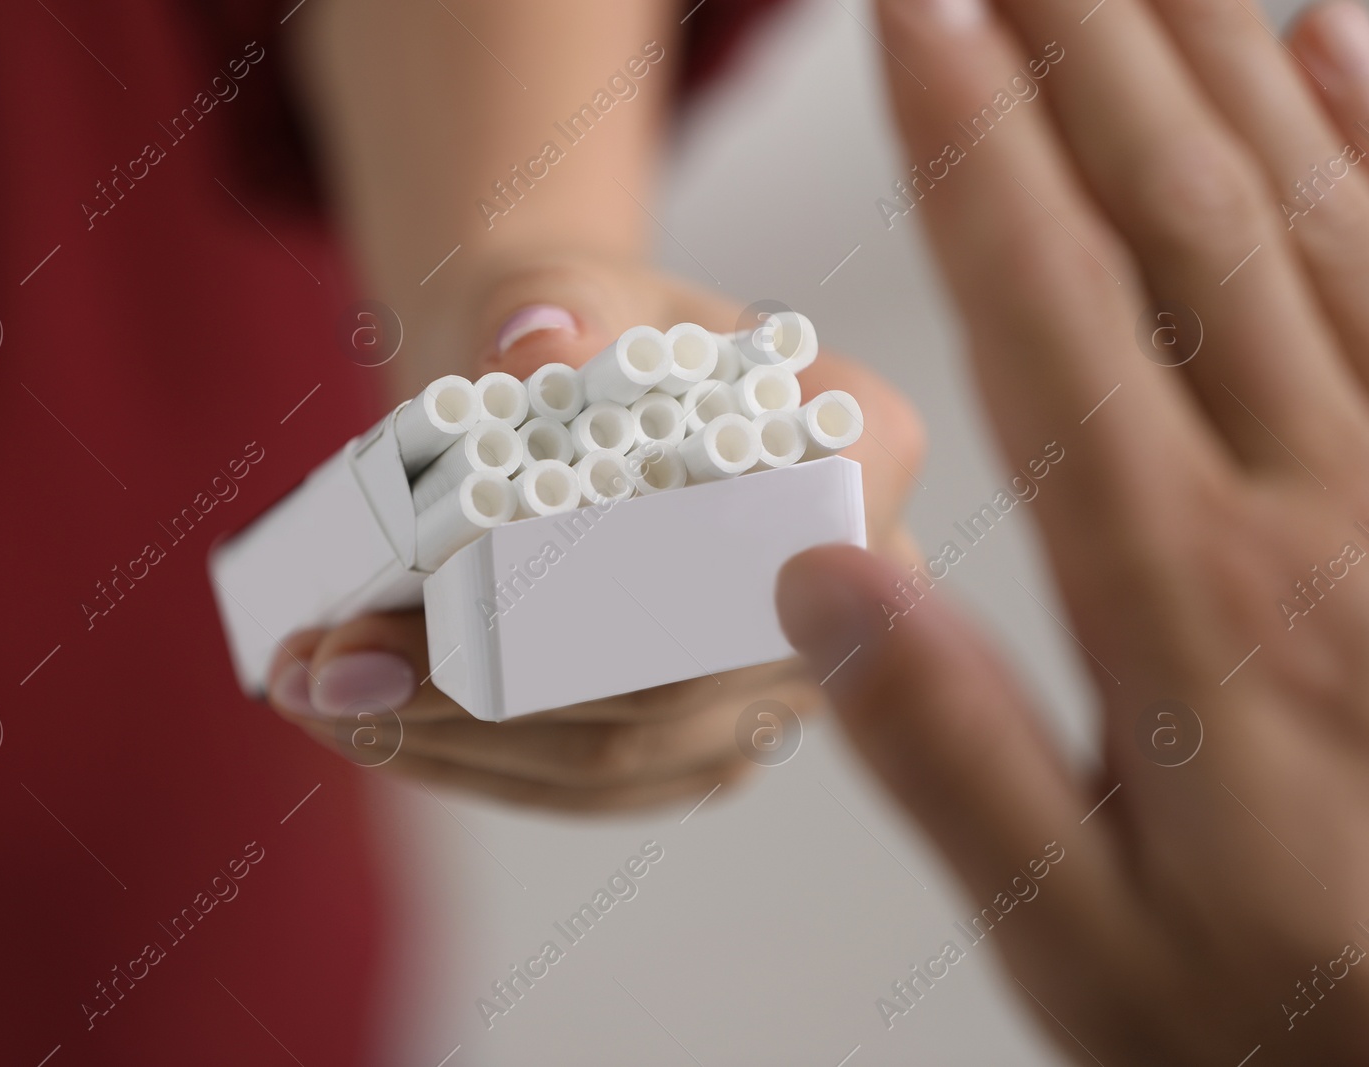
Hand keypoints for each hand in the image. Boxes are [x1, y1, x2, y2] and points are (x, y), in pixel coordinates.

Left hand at [267, 254, 923, 811]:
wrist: (575, 393)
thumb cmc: (593, 332)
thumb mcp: (574, 284)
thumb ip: (562, 301)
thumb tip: (536, 352)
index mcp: (853, 453)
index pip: (777, 542)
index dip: (629, 584)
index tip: (463, 600)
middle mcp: (845, 593)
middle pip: (674, 679)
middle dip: (483, 687)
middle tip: (331, 663)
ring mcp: (772, 685)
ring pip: (618, 758)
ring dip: (449, 736)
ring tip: (311, 684)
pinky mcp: (698, 746)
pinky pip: (586, 785)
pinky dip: (465, 758)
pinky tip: (363, 719)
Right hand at [778, 0, 1368, 1058]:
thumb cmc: (1286, 1017)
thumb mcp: (1085, 939)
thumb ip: (954, 752)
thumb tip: (820, 576)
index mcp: (1186, 597)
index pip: (1052, 316)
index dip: (973, 150)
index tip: (917, 16)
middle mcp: (1311, 502)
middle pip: (1176, 220)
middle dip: (1079, 52)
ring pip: (1305, 216)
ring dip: (1210, 65)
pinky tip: (1340, 46)